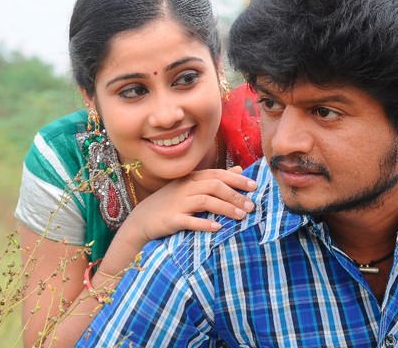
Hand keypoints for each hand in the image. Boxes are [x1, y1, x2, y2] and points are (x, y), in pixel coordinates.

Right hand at [125, 166, 256, 246]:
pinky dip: (204, 223)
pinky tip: (217, 227)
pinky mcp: (171, 219)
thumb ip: (215, 178)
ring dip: (225, 208)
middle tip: (251, 206)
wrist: (142, 219)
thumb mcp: (192, 187)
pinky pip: (189, 220)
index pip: (217, 174)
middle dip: (235, 195)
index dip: (236, 180)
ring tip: (241, 216)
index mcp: (192, 178)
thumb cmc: (172, 202)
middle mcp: (186, 187)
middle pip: (214, 186)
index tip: (254, 186)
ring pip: (205, 201)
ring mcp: (178, 203)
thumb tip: (239, 170)